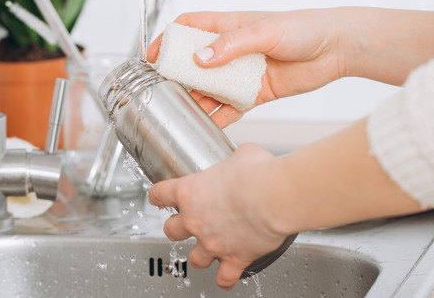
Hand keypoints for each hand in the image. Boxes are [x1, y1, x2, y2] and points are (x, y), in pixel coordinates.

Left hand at [147, 143, 288, 290]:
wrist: (276, 197)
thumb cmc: (259, 174)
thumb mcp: (243, 154)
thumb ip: (235, 159)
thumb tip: (243, 158)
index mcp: (190, 192)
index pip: (160, 194)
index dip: (158, 195)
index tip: (159, 196)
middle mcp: (195, 220)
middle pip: (171, 230)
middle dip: (177, 228)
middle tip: (186, 224)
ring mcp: (213, 243)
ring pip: (194, 259)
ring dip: (199, 255)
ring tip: (207, 251)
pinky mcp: (234, 259)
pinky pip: (224, 278)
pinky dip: (225, 279)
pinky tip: (226, 277)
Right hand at [148, 10, 347, 126]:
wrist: (336, 49)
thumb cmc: (304, 28)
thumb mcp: (265, 31)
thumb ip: (231, 44)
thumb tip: (201, 59)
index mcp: (230, 26)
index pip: (189, 28)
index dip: (168, 39)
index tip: (152, 55)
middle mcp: (232, 50)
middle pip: (195, 63)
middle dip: (178, 75)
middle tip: (163, 89)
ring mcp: (243, 73)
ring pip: (211, 88)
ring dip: (196, 99)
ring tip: (181, 111)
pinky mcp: (257, 93)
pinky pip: (232, 107)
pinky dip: (220, 117)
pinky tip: (208, 125)